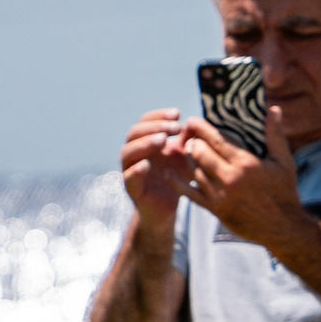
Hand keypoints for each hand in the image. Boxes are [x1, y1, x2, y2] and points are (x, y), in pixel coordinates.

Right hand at [118, 109, 187, 231]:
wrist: (169, 206)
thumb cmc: (176, 177)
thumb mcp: (186, 156)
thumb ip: (188, 140)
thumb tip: (194, 122)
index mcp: (145, 143)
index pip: (145, 122)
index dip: (159, 115)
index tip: (178, 114)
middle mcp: (134, 154)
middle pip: (134, 133)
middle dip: (154, 127)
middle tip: (175, 127)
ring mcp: (130, 171)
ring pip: (127, 152)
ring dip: (144, 143)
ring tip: (162, 140)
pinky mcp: (132, 189)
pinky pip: (128, 177)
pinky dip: (136, 170)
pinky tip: (147, 165)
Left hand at [178, 105, 310, 251]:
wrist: (281, 227)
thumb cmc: (285, 192)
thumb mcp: (284, 162)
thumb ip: (275, 135)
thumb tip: (274, 109)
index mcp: (245, 163)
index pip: (217, 140)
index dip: (201, 129)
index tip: (192, 120)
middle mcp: (229, 178)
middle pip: (200, 154)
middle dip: (192, 142)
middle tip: (188, 135)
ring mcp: (220, 195)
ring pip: (194, 172)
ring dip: (188, 159)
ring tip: (187, 150)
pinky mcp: (215, 209)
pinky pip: (190, 194)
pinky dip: (177, 184)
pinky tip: (168, 174)